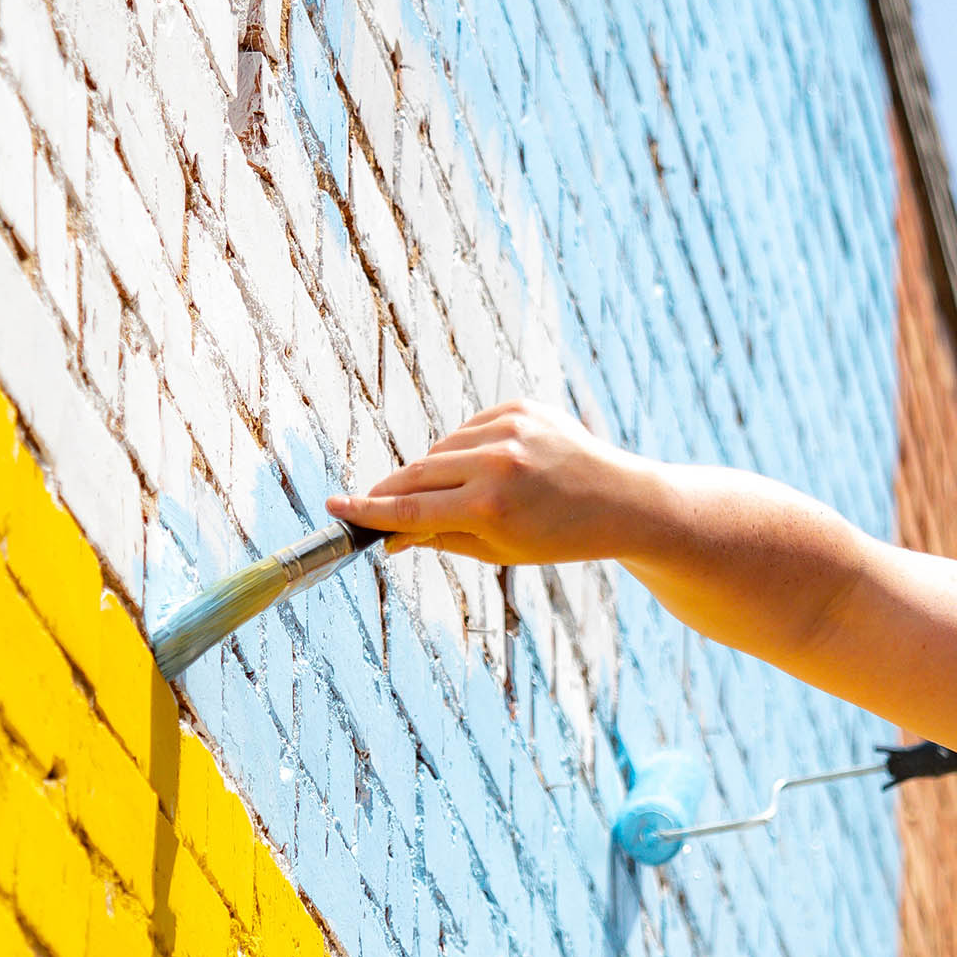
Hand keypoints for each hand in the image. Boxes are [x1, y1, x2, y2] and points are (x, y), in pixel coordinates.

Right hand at [325, 401, 659, 564]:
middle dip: (391, 491)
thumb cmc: (560, 536)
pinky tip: (488, 467)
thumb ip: (439, 538)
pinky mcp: (521, 406)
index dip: (368, 511)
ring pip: (441, 449)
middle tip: (370, 504)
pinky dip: (466, 448)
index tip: (335, 509)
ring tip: (457, 494)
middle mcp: (497, 463)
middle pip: (417, 475)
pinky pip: (469, 427)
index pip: (410, 511)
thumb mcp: (498, 550)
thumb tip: (389, 535)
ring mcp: (510, 429)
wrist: (622, 501)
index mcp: (490, 508)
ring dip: (434, 471)